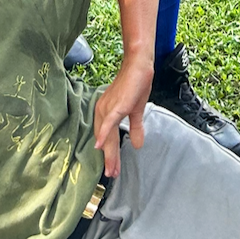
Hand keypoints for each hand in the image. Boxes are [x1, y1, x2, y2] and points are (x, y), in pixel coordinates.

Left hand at [93, 53, 154, 177]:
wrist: (139, 65)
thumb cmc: (137, 84)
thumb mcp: (137, 110)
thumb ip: (135, 127)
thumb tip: (137, 145)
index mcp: (106, 113)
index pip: (108, 138)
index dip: (111, 154)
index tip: (114, 169)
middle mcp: (102, 111)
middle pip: (105, 140)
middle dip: (109, 158)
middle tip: (112, 174)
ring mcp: (108, 108)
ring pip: (107, 136)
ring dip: (109, 154)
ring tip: (112, 169)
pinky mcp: (116, 105)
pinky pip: (108, 122)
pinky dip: (104, 134)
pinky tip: (100, 146)